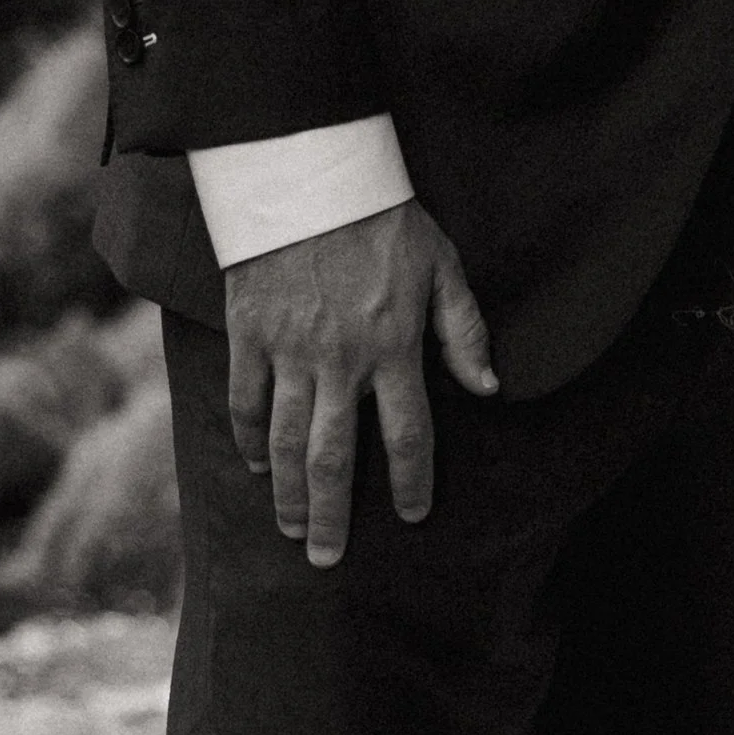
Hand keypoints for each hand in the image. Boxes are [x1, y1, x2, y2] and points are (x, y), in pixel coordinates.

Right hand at [224, 201, 498, 567]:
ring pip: (284, 442)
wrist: (309, 175)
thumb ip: (463, 331)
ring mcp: (290, 351)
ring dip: (289, 494)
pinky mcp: (250, 335)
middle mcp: (341, 360)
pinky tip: (256, 468)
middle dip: (333, 515)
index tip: (414, 516)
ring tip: (292, 530)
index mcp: (395, 347)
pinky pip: (245, 402)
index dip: (413, 482)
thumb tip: (488, 389)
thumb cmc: (385, 219)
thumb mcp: (442, 266)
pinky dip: (248, 440)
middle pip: (334, 457)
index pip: (408, 434)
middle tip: (328, 559)